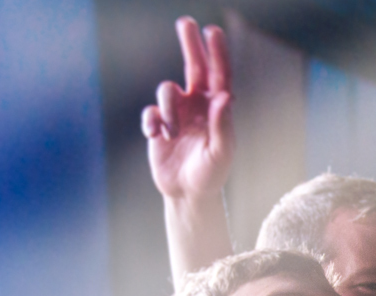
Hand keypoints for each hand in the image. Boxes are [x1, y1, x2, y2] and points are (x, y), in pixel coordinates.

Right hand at [141, 17, 234, 201]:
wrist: (187, 193)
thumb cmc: (211, 174)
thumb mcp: (221, 152)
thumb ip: (223, 125)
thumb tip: (226, 97)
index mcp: (218, 109)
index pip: (219, 76)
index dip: (217, 53)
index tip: (213, 31)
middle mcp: (198, 106)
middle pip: (194, 67)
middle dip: (190, 45)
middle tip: (186, 22)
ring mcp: (177, 113)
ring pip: (166, 91)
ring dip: (167, 109)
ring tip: (171, 133)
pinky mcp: (158, 124)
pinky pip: (150, 113)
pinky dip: (152, 122)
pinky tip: (158, 137)